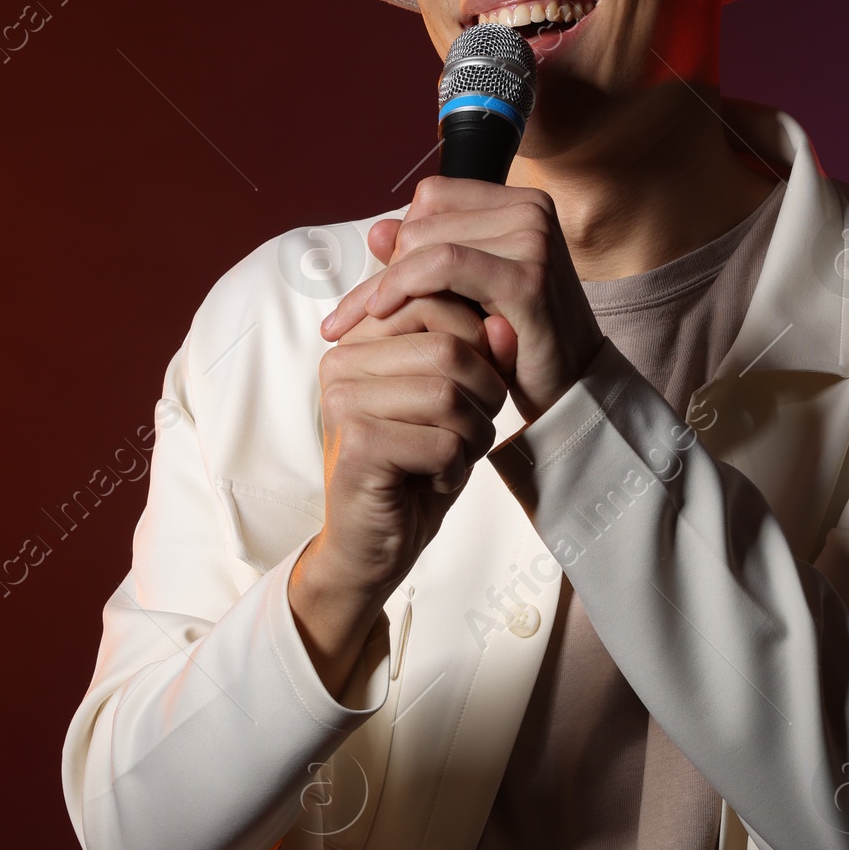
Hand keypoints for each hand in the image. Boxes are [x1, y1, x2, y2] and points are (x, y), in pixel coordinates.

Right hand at [288, 291, 507, 696]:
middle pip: (450, 348)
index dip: (481, 349)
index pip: (438, 304)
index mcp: (360, 341)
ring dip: (472, 435)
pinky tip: (432, 481)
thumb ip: (479, 359)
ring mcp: (344, 402)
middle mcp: (342, 363)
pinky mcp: (357, 445)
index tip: (472, 394)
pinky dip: (455, 468)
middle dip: (483, 396)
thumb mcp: (455, 405)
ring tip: (452, 457)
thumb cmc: (412, 470)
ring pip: (450, 395)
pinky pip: (442, 442)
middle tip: (469, 433)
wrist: (370, 546)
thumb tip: (506, 323)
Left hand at [320, 177, 603, 425]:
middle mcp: (532, 209)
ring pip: (427, 240)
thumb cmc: (517, 342)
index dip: (397, 238)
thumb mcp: (467, 294)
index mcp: (521, 203)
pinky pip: (444, 265)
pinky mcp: (528, 277)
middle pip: (425, 220)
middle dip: (383, 268)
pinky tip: (383, 315)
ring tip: (358, 323)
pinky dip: (404, 286)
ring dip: (385, 283)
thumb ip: (426, 259)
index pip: (434, 198)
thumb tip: (376, 230)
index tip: (368, 285)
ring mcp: (534, 239)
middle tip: (349, 315)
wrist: (571, 390)